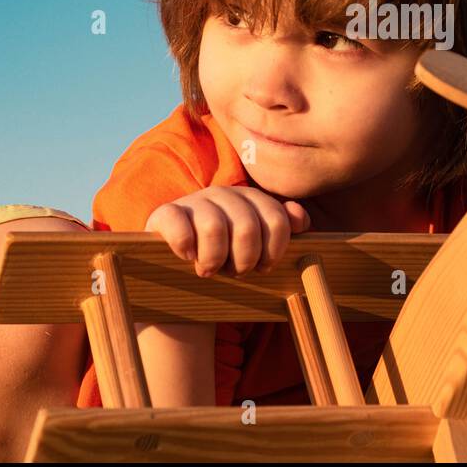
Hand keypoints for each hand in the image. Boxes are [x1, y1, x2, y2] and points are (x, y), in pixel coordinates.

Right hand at [145, 186, 310, 276]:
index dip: (274, 252)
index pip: (277, 221)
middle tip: (234, 272)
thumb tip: (301, 218)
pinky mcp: (165, 213)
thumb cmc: (225, 256)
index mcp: (251, 199)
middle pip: (247, 228)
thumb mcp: (258, 245)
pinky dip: (185, 247)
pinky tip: (188, 258)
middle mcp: (224, 194)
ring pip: (214, 227)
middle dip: (244, 260)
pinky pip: (178, 225)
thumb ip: (283, 230)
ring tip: (209, 270)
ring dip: (214, 259)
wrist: (177, 270)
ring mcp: (194, 201)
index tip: (263, 268)